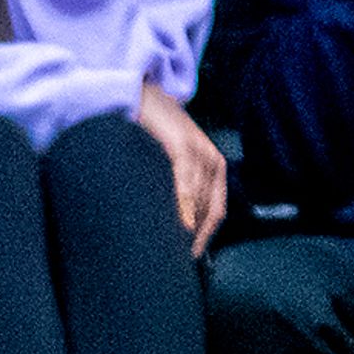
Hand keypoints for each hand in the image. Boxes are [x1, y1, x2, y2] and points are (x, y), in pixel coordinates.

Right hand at [133, 80, 227, 254]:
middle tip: (173, 259)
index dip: (204, 239)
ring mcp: (199, 151)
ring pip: (198, 199)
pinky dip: (184, 202)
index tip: (190, 259)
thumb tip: (177, 227)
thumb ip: (179, 189)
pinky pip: (186, 179)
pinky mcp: (182, 143)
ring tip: (167, 247)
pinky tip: (180, 222)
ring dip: (187, 226)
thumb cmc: (152, 132)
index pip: (215, 213)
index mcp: (213, 168)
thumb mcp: (171, 163)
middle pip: (208, 210)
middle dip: (194, 236)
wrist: (138, 94)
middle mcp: (211, 161)